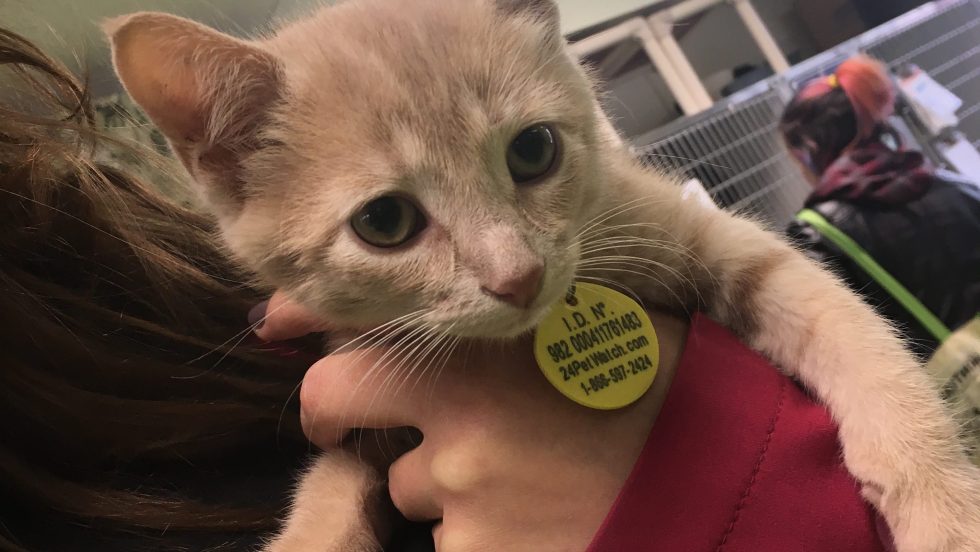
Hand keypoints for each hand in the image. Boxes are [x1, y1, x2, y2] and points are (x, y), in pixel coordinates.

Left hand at [258, 291, 686, 551]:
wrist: (727, 472)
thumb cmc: (661, 380)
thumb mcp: (577, 318)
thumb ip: (495, 316)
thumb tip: (433, 308)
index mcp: (470, 364)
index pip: (339, 373)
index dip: (330, 389)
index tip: (339, 401)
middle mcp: (455, 436)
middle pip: (353, 436)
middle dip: (357, 437)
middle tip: (386, 443)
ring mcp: (470, 510)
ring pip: (417, 498)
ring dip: (449, 492)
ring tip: (526, 481)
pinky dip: (487, 540)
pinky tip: (544, 520)